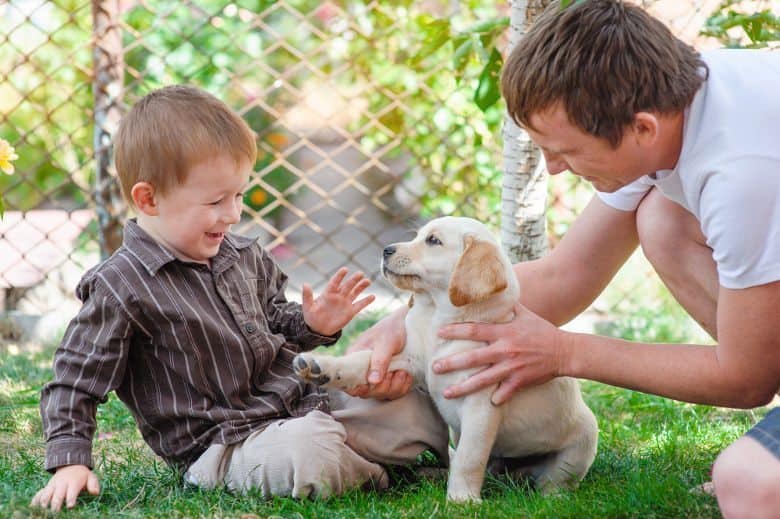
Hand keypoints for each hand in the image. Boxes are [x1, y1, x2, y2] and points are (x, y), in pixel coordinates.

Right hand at [30, 464, 99, 510]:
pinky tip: (33, 508)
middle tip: (56, 514)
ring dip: (44, 504)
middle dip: (56, 505)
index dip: (70, 499)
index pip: (71, 492)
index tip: (70, 506)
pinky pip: (39, 494)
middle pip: (57, 496)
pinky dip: (35, 500)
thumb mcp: (91, 477)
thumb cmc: (82, 475)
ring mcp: (53, 486)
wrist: (70, 464)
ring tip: (44, 512)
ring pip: (46, 495)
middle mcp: (61, 484)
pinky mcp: (46, 488)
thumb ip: (94, 485)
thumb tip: (95, 493)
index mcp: (73, 482)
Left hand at [303, 267, 374, 336]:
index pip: (335, 282)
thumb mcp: (308, 307)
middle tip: (360, 273)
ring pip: (355, 292)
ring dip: (361, 287)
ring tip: (368, 281)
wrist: (318, 329)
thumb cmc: (311, 316)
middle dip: (354, 280)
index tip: (345, 269)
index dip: (340, 276)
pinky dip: (366, 301)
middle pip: (348, 285)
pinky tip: (373, 296)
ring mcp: (345, 303)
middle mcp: (338, 296)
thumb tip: (305, 284)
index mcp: (328, 293)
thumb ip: (307, 296)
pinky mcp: (350, 312)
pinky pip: (359, 305)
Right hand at [344, 306, 412, 399]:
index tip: (374, 383)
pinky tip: (406, 374)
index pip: (348, 383)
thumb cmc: (392, 329)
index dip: (360, 388)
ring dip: (395, 385)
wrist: (407, 325)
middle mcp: (363, 370)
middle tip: (394, 370)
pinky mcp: (389, 380)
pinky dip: (403, 386)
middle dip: (384, 385)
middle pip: (368, 392)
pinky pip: (394, 393)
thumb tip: (372, 380)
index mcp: (354, 359)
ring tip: (402, 370)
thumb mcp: (386, 342)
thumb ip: (379, 361)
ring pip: (382, 394)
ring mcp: (376, 377)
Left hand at [433, 302, 567, 404]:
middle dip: (451, 363)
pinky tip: (483, 405)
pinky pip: (504, 393)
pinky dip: (495, 399)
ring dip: (464, 388)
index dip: (455, 331)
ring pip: (483, 380)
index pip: (474, 330)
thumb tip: (492, 289)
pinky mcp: (520, 382)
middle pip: (473, 358)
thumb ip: (506, 305)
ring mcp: (512, 368)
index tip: (439, 333)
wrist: (564, 351)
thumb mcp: (524, 314)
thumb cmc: (542, 330)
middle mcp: (505, 350)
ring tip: (447, 392)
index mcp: (504, 332)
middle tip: (434, 367)